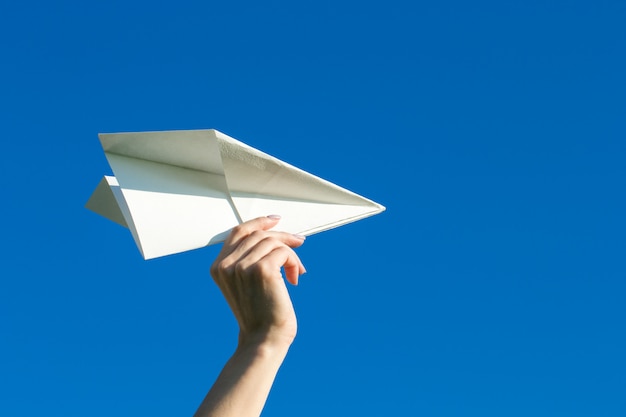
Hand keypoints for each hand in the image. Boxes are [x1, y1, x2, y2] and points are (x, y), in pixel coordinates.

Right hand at [210, 215, 305, 346]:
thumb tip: (275, 235)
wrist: (264, 339)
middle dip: (282, 237)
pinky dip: (293, 262)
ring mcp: (242, 267)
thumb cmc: (260, 315)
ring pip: (274, 242)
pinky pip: (284, 252)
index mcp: (218, 267)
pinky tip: (294, 278)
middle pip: (259, 234)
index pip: (238, 232)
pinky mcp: (262, 270)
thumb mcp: (247, 284)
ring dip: (290, 254)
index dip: (258, 222)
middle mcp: (226, 265)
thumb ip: (249, 260)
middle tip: (299, 243)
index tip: (275, 220)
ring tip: (295, 272)